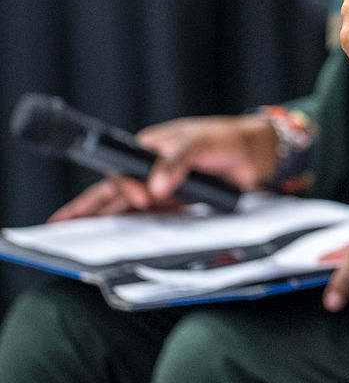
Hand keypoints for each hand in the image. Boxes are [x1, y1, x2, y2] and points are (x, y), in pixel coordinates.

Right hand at [48, 113, 278, 220]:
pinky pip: (149, 221)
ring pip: (125, 209)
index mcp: (149, 150)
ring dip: (104, 223)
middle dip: (85, 209)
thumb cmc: (225, 139)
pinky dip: (134, 231)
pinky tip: (119, 243)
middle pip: (112, 193)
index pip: (121, 172)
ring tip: (78, 239)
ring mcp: (161, 190)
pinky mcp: (175, 206)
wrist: (256, 154)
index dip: (123, 188)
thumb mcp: (201, 143)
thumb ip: (177, 162)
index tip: (142, 199)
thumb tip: (155, 187)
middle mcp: (150, 172)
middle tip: (58, 224)